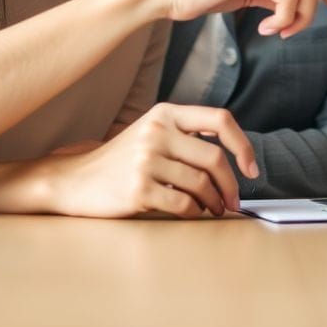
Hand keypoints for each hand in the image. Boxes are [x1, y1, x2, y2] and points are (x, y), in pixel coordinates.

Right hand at [46, 103, 257, 218]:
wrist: (75, 180)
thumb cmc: (122, 161)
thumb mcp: (152, 134)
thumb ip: (186, 137)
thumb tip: (234, 159)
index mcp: (165, 113)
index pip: (220, 120)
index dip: (243, 145)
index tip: (251, 168)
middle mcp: (156, 131)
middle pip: (214, 158)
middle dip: (231, 184)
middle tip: (234, 202)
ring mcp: (146, 159)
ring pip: (201, 184)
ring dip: (215, 202)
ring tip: (214, 209)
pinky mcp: (138, 187)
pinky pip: (183, 204)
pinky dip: (195, 213)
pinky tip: (193, 213)